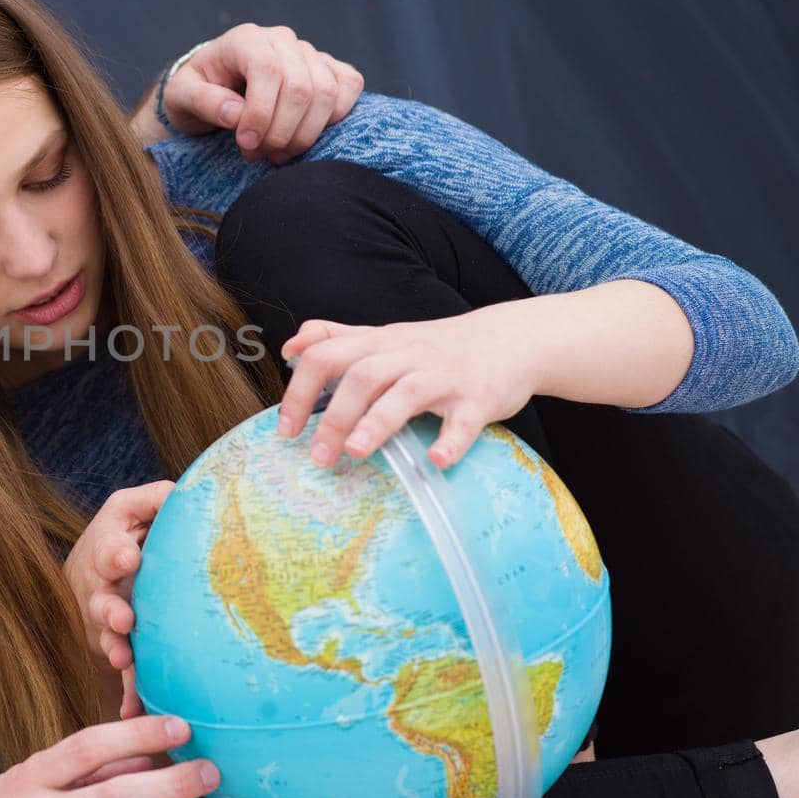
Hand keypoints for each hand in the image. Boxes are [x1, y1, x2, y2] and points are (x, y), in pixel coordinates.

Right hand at [64, 482, 172, 719]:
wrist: (100, 563)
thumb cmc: (129, 530)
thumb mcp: (137, 505)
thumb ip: (158, 499)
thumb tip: (186, 495)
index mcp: (107, 547)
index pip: (109, 548)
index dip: (116, 552)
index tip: (127, 558)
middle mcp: (100, 586)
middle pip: (100, 599)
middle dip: (109, 610)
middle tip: (122, 618)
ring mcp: (105, 619)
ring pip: (107, 636)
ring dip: (113, 648)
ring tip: (122, 659)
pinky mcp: (118, 643)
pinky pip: (126, 670)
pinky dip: (128, 690)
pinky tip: (132, 710)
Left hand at [161, 23, 363, 163]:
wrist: (215, 86)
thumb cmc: (197, 91)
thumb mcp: (181, 96)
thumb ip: (202, 101)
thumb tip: (236, 114)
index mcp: (245, 40)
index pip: (267, 70)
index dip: (261, 113)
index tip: (246, 143)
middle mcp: (281, 40)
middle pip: (301, 87)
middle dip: (281, 132)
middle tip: (259, 155)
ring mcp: (309, 52)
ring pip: (327, 92)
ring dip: (304, 134)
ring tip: (276, 153)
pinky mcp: (329, 68)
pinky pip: (350, 86)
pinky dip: (335, 117)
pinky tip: (304, 135)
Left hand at [277, 308, 539, 470]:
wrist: (512, 339)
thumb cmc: (437, 346)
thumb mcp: (385, 336)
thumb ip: (338, 338)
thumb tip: (291, 346)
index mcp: (379, 344)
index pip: (325, 356)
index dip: (299, 390)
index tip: (286, 430)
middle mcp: (408, 356)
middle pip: (361, 376)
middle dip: (335, 416)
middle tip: (318, 457)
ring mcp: (445, 376)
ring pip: (406, 393)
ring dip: (377, 423)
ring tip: (356, 453)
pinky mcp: (479, 399)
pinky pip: (464, 421)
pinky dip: (450, 441)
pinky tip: (434, 460)